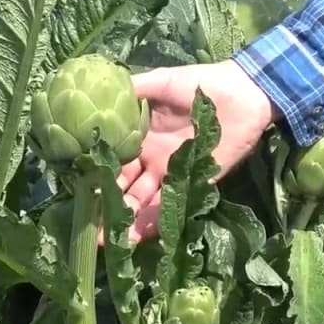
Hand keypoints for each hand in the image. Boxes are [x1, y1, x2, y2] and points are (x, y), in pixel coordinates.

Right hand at [99, 59, 280, 244]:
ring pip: (144, 203)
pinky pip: (172, 205)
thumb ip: (133, 90)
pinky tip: (138, 235)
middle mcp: (152, 161)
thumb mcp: (160, 82)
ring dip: (127, 221)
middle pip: (125, 190)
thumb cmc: (198, 83)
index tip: (81, 194)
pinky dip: (155, 220)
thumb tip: (98, 94)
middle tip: (90, 230)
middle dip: (108, 209)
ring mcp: (173, 174)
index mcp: (140, 139)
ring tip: (109, 240)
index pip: (113, 164)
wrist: (242, 93)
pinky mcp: (195, 183)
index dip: (97, 179)